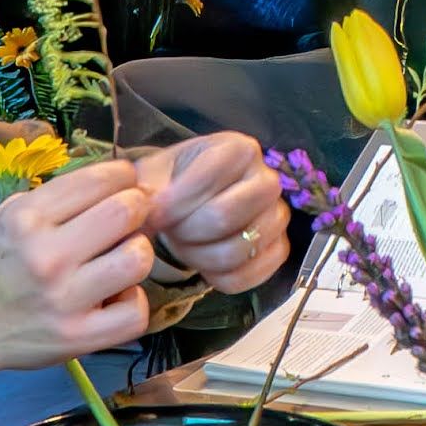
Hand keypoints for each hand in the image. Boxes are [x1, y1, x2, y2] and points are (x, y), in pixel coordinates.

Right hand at [0, 158, 160, 424]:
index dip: (123, 177)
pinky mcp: (76, 338)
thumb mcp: (6, 216)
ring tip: (122, 258)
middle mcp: (46, 255)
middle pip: (126, 212)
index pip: (100, 179)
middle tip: (130, 219)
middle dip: (137, 209)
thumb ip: (55, 198)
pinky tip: (116, 296)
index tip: (125, 184)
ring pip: (137, 260)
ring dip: (138, 254)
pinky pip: (134, 313)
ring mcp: (63, 299)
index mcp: (26, 218)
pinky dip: (133, 302)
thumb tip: (112, 180)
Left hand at [138, 132, 288, 292]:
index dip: (174, 203)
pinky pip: (247, 276)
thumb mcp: (155, 174)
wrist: (193, 204)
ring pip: (236, 250)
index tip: (153, 214)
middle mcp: (267, 179)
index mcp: (240, 149)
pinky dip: (216, 277)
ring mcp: (278, 217)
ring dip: (198, 256)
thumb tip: (146, 209)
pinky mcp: (280, 250)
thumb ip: (146, 189)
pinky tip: (203, 263)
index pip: (208, 179)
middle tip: (170, 231)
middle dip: (186, 231)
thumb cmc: (174, 183)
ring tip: (183, 245)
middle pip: (225, 216)